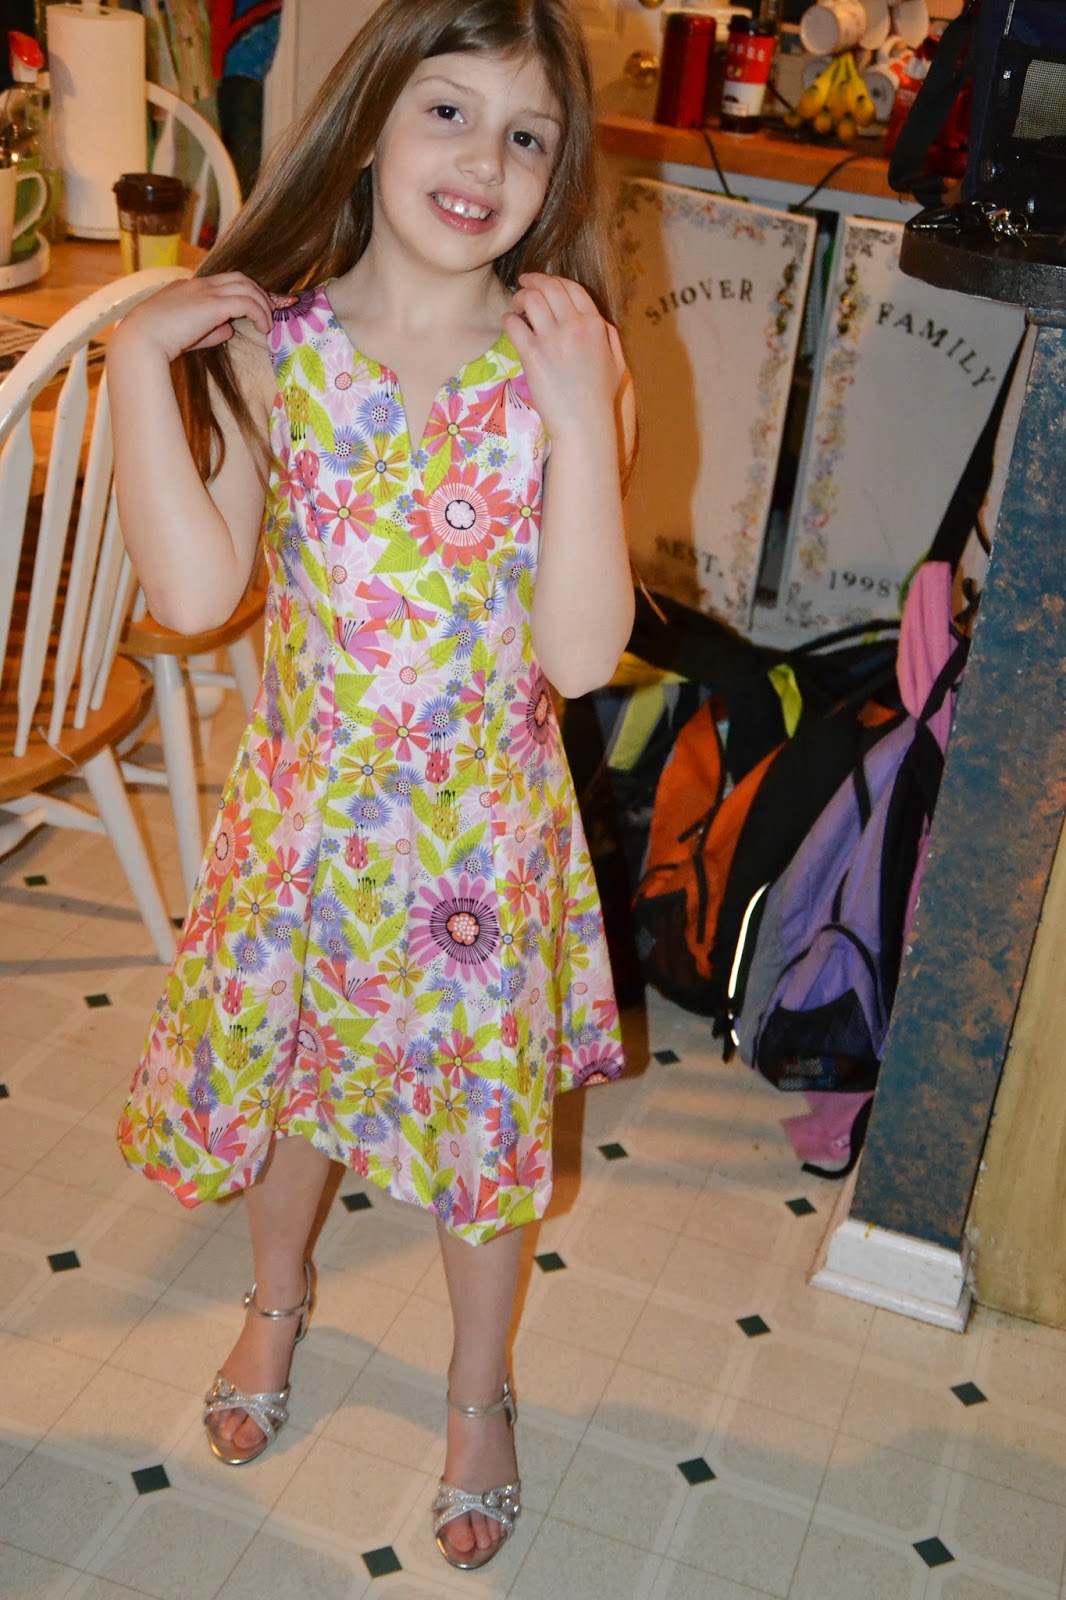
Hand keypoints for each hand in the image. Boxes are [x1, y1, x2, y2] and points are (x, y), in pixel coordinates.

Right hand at [114, 270, 277, 362]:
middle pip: (239, 278)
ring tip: (269, 323)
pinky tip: (263, 328)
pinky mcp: (213, 304)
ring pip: (246, 286)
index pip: (221, 283)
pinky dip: (260, 313)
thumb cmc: (156, 341)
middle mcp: (198, 284)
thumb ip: (210, 331)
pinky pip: (247, 303)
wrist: (141, 339)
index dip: (241, 294)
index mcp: (187, 288)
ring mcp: (206, 291)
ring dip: (263, 304)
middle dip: (258, 293)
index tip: (253, 310)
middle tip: (268, 313)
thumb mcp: (187, 334)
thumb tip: (230, 330)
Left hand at [502, 272, 626, 441]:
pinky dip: (509, 318)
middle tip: (524, 283)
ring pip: (531, 300)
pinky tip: (509, 322)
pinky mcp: (533, 356)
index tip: (545, 283)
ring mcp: (552, 340)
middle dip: (534, 281)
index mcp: (596, 326)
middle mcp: (574, 327)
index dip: (555, 280)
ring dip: (520, 297)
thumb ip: (610, 337)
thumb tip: (597, 320)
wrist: (584, 425)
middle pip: (550, 287)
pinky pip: (515, 324)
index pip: (573, 288)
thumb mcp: (618, 363)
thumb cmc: (601, 399)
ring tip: (516, 305)